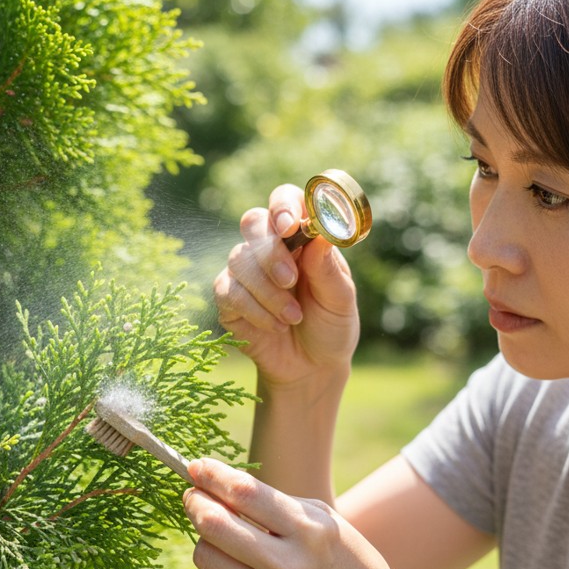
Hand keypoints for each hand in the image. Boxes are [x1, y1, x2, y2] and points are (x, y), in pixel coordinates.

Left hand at [184, 459, 437, 568]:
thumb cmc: (347, 561)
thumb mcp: (323, 521)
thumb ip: (274, 503)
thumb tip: (218, 485)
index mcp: (310, 530)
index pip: (244, 493)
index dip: (212, 475)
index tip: (196, 466)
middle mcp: (289, 565)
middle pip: (214, 524)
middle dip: (195, 501)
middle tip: (194, 494)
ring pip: (206, 556)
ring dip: (205, 537)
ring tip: (220, 532)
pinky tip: (234, 563)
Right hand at [213, 183, 359, 387]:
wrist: (312, 368)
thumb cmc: (331, 326)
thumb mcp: (340, 300)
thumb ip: (328, 268)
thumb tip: (321, 234)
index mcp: (301, 237)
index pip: (284, 200)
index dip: (283, 205)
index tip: (290, 226)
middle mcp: (270, 247)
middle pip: (253, 222)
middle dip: (270, 251)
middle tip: (290, 280)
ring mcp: (245, 272)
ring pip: (239, 259)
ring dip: (268, 292)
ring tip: (293, 317)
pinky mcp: (228, 298)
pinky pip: (228, 291)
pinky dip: (254, 310)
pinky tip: (275, 326)